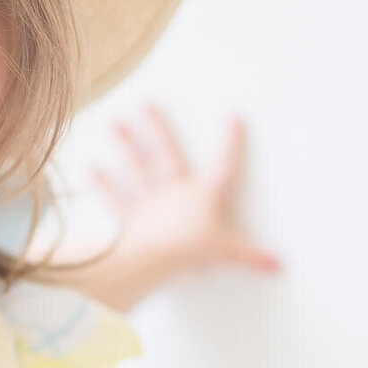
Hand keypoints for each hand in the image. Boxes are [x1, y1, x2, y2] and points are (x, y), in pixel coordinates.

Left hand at [91, 104, 281, 284]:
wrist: (156, 259)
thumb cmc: (192, 251)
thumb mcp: (227, 253)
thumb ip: (251, 257)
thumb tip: (278, 264)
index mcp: (202, 195)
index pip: (223, 165)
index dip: (230, 142)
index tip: (232, 117)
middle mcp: (174, 191)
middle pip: (167, 154)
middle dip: (157, 129)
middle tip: (146, 103)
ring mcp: (149, 202)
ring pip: (137, 169)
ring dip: (125, 147)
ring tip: (113, 124)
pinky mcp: (128, 218)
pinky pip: (114, 199)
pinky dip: (102, 186)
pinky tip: (90, 169)